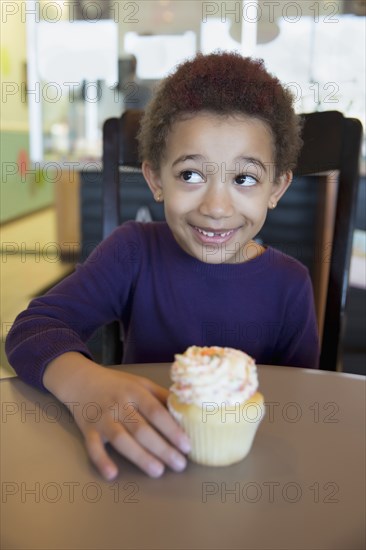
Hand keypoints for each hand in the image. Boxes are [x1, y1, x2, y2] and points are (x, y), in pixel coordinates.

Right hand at [43, 353, 190, 479]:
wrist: (81, 381)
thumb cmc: (118, 385)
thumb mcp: (141, 383)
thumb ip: (162, 396)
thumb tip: (187, 411)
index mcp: (135, 392)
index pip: (156, 411)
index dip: (172, 429)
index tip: (186, 445)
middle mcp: (119, 405)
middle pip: (141, 429)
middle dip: (162, 448)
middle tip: (179, 464)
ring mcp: (102, 418)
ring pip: (121, 440)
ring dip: (139, 457)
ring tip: (158, 471)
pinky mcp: (88, 430)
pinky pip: (93, 447)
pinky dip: (101, 461)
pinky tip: (112, 475)